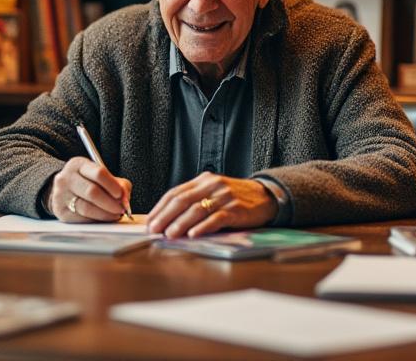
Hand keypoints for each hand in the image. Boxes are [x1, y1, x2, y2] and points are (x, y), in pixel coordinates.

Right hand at [47, 156, 132, 221]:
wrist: (65, 190)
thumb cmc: (88, 182)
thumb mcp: (102, 176)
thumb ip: (118, 184)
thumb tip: (125, 200)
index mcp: (78, 164)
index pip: (98, 173)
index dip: (112, 185)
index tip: (121, 194)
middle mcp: (66, 178)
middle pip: (92, 192)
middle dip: (111, 203)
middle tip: (121, 209)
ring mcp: (61, 195)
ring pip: (87, 208)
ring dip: (105, 214)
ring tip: (115, 215)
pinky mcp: (61, 212)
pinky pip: (82, 219)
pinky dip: (96, 220)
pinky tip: (103, 218)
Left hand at [147, 172, 276, 238]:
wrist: (265, 196)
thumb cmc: (235, 198)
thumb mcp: (213, 192)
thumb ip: (194, 201)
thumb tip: (167, 220)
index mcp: (203, 180)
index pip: (175, 193)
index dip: (160, 208)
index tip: (150, 222)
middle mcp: (212, 185)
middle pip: (183, 200)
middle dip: (166, 216)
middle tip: (154, 230)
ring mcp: (224, 196)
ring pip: (197, 209)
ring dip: (180, 223)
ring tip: (169, 235)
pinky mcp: (236, 209)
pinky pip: (216, 218)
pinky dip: (203, 227)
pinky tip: (193, 235)